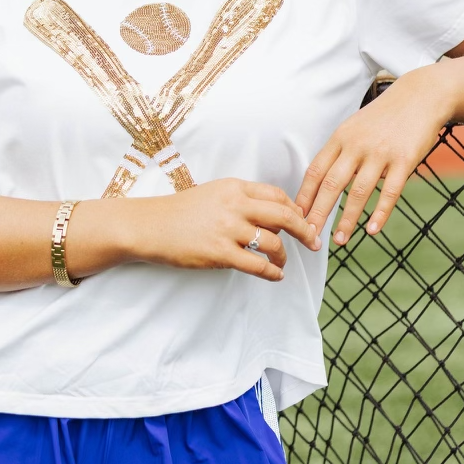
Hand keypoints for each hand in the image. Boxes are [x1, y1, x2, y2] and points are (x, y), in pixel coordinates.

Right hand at [125, 177, 320, 280]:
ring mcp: (228, 229)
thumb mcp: (212, 194)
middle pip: (285, 216)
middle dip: (305, 230)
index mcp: (234, 187)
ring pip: (273, 243)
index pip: (277, 196)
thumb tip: (270, 216)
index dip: (295, 209)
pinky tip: (275, 276)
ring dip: (284, 256)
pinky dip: (272, 272)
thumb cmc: (179, 212)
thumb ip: (240, 201)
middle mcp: (235, 205)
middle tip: (314, 242)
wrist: (149, 226)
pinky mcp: (220, 253)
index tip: (302, 221)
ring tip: (282, 263)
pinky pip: (257, 265)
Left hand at [294, 67, 452, 245]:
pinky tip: (373, 230)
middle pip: (331, 184)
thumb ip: (339, 153)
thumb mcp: (354, 128)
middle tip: (309, 236)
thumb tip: (319, 184)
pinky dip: (380, 213)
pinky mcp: (405, 159)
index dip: (304, 196)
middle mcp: (357, 146)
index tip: (295, 216)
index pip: (315, 171)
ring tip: (339, 240)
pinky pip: (390, 191)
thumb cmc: (383, 117)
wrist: (421, 96)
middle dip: (318, 213)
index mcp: (340, 138)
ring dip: (347, 219)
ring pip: (358, 191)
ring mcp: (381, 153)